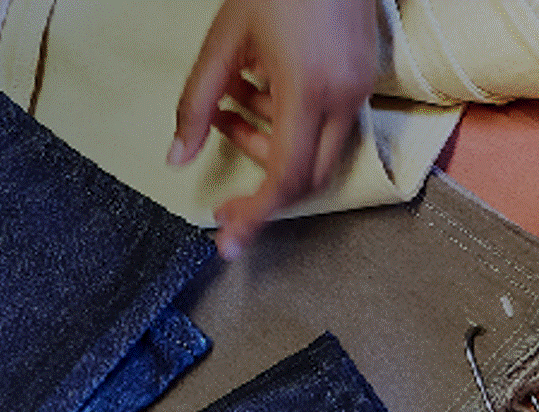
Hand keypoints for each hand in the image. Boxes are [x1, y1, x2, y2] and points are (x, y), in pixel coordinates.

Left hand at [170, 0, 383, 256]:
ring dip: (270, 148)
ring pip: (318, 152)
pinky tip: (257, 93)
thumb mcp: (223, 43)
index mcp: (310, 91)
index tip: (227, 240)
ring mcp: (360, 88)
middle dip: (261, 189)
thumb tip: (176, 158)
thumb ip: (196, 104)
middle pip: (307, 178)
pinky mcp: (363, 76)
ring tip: (229, 109)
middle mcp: (345, 97)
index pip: (285, 178)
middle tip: (223, 195)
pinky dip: (289, 125)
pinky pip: (328, 124)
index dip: (255, 215)